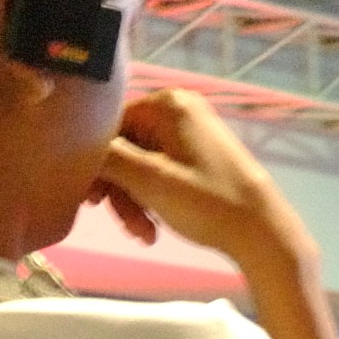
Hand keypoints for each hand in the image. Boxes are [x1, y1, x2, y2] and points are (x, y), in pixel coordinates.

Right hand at [94, 89, 312, 271]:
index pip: (107, 127)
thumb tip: (75, 148)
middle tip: (129, 227)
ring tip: (145, 235)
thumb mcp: (149, 180)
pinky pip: (158, 171)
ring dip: (134, 201)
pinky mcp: (198, 155)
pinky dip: (152, 198)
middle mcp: (177, 108)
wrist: (263, 232)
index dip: (95, 165)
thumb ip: (107, 158)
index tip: (92, 203)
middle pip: (123, 147)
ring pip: (138, 164)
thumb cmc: (207, 202)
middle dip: (119, 190)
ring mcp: (189, 132)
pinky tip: (155, 228)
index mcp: (166, 104)